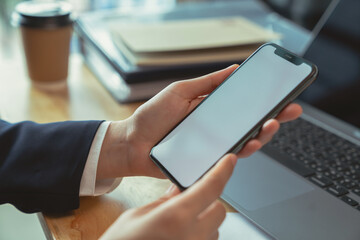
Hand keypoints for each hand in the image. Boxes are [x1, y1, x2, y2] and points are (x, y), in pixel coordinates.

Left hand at [97, 65, 301, 178]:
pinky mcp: (206, 162)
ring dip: (262, 135)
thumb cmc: (152, 117)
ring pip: (244, 142)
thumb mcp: (180, 91)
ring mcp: (212, 146)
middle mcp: (216, 129)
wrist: (132, 143)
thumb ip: (207, 83)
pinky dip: (242, 151)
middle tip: (289, 111)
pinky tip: (251, 143)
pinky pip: (228, 158)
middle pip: (250, 124)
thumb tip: (233, 70)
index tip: (282, 96)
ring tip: (270, 125)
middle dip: (273, 118)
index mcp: (211, 110)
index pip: (243, 105)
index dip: (264, 101)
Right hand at [100, 154, 236, 239]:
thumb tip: (179, 189)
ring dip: (204, 220)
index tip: (229, 161)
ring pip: (215, 229)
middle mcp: (192, 237)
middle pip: (219, 210)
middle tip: (190, 198)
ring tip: (180, 221)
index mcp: (176, 218)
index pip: (211, 188)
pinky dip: (199, 234)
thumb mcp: (137, 216)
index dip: (223, 170)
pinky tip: (180, 234)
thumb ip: (164, 201)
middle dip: (209, 200)